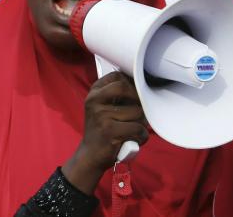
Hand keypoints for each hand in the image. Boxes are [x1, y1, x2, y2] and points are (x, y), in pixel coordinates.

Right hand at [63, 72, 148, 193]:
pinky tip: (134, 139)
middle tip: (139, 113)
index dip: (132, 83)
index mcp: (94, 92)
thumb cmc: (103, 129)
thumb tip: (142, 82)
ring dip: (142, 123)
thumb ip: (118, 94)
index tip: (137, 94)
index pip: (118, 76)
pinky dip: (142, 136)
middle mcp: (95, 100)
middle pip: (127, 88)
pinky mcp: (110, 131)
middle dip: (139, 101)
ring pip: (137, 111)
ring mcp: (101, 115)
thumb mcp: (104, 107)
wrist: (90, 155)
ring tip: (134, 130)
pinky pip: (138, 128)